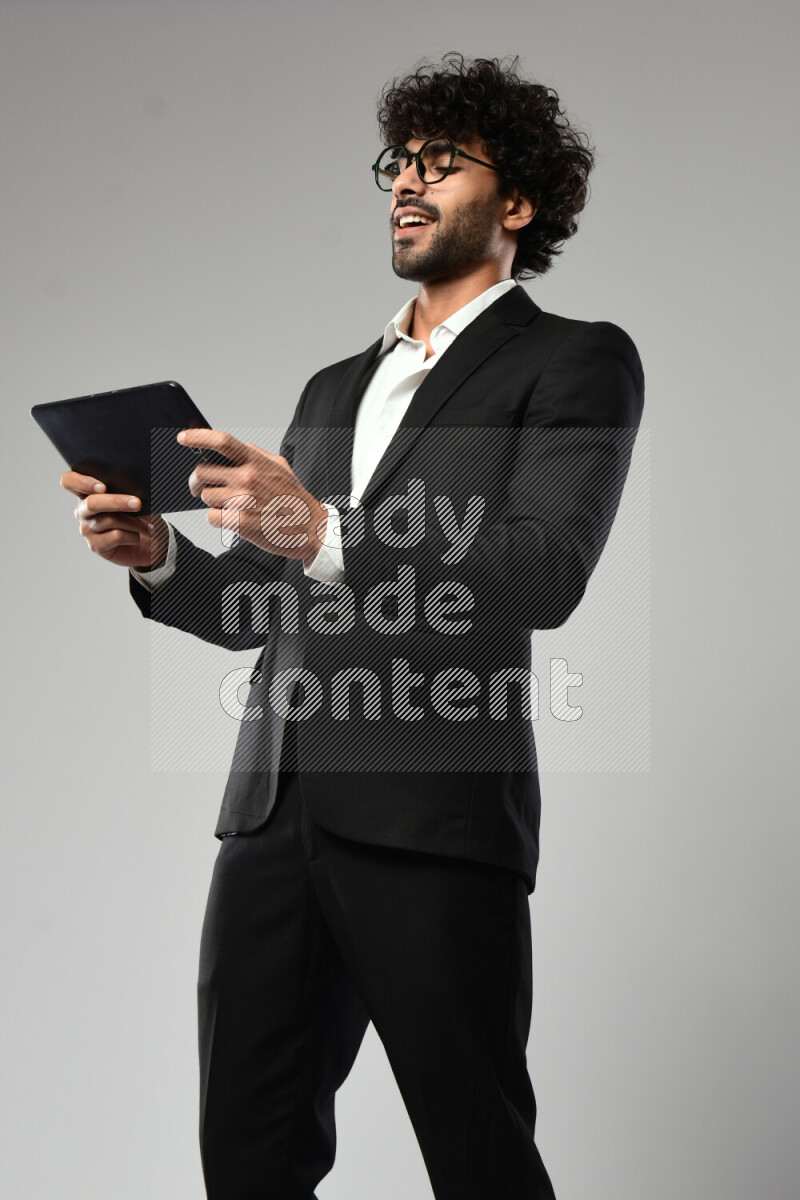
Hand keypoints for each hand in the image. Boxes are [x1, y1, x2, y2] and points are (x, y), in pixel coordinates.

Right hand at [60, 471, 169, 569]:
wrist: (149, 544)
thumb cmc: (140, 517)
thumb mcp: (135, 499)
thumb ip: (128, 490)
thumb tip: (133, 487)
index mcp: (87, 492)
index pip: (69, 481)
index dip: (81, 481)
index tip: (102, 486)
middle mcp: (83, 510)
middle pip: (92, 502)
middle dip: (116, 502)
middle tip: (137, 503)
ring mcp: (87, 529)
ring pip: (108, 520)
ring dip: (133, 522)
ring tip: (147, 525)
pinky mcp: (96, 546)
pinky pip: (115, 536)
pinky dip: (132, 535)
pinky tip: (137, 537)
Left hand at [178, 428, 327, 563]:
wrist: (310, 528)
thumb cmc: (295, 499)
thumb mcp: (281, 467)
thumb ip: (258, 454)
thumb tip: (240, 446)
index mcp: (256, 462)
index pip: (221, 441)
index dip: (198, 437)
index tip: (183, 438)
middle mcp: (247, 478)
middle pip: (201, 472)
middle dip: (199, 481)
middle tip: (203, 487)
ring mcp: (242, 500)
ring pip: (206, 497)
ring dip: (214, 502)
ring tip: (234, 506)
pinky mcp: (239, 522)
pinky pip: (211, 517)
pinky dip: (218, 520)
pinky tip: (235, 519)